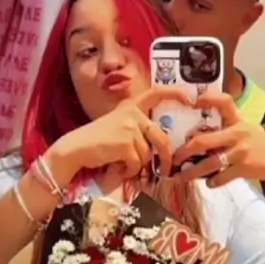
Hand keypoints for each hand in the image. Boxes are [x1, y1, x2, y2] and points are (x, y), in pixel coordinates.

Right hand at [49, 86, 190, 181]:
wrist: (75, 149)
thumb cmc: (97, 142)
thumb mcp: (119, 127)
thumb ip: (138, 130)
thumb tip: (162, 146)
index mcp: (131, 107)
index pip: (156, 92)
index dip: (175, 93)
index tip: (190, 99)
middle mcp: (132, 114)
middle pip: (161, 137)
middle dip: (167, 157)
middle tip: (167, 170)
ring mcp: (129, 127)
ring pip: (148, 154)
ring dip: (139, 165)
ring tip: (123, 164)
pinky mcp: (125, 143)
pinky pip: (137, 163)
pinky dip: (130, 170)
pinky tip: (118, 167)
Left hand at [172, 93, 264, 186]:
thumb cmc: (258, 145)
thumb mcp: (246, 130)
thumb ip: (225, 129)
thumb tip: (194, 136)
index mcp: (238, 120)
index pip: (224, 102)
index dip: (208, 98)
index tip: (192, 101)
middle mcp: (238, 133)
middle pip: (203, 140)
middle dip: (185, 151)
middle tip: (173, 158)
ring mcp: (241, 152)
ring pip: (209, 163)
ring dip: (193, 172)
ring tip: (182, 176)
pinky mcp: (244, 168)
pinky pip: (221, 176)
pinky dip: (212, 181)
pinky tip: (209, 182)